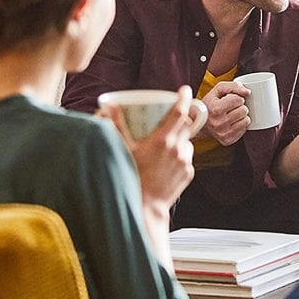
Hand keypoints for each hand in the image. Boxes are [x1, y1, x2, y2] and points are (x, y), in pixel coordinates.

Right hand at [106, 86, 195, 209]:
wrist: (145, 208)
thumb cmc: (130, 179)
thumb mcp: (121, 150)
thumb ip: (115, 126)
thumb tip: (110, 106)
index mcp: (162, 141)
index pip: (179, 112)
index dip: (184, 98)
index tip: (185, 90)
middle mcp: (177, 149)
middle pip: (187, 124)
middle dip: (181, 118)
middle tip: (170, 117)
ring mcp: (185, 161)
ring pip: (187, 142)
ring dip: (179, 139)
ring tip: (163, 146)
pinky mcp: (189, 172)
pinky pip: (187, 157)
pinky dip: (179, 155)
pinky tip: (165, 163)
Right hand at [199, 80, 250, 145]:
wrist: (198, 122)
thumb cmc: (210, 104)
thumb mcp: (217, 90)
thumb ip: (233, 86)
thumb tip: (247, 92)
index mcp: (216, 109)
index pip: (239, 100)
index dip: (236, 97)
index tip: (230, 99)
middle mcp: (219, 123)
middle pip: (244, 110)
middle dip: (240, 106)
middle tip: (231, 108)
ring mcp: (223, 133)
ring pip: (246, 120)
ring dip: (241, 116)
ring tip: (232, 114)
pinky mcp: (227, 140)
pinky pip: (244, 130)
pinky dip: (239, 125)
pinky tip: (231, 122)